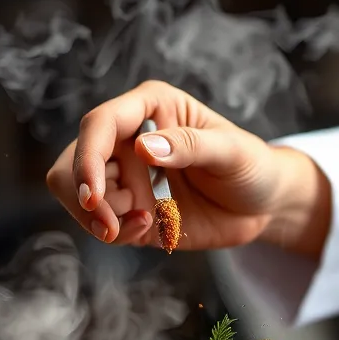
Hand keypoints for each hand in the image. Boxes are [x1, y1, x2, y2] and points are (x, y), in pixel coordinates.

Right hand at [46, 81, 330, 255]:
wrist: (264, 205)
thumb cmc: (254, 165)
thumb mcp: (233, 152)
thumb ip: (191, 145)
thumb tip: (142, 147)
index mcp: (150, 107)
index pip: (99, 124)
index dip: (87, 158)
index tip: (94, 196)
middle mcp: (128, 138)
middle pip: (73, 161)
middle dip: (82, 195)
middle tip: (109, 225)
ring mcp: (126, 176)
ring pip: (77, 195)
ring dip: (97, 218)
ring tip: (144, 224)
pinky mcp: (130, 210)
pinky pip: (102, 223)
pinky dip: (118, 231)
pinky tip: (152, 227)